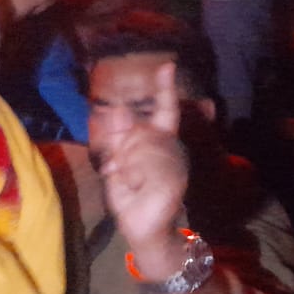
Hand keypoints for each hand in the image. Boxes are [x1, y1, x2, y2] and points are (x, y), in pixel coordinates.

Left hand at [99, 63, 190, 276]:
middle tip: (121, 171)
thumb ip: (117, 138)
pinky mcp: (172, 180)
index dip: (165, 88)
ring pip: (139, 148)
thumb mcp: (117, 164)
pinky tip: (137, 189)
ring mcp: (175, 164)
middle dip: (121, 150)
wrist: (141, 228)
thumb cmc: (130, 195)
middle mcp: (173, 148)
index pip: (166, 110)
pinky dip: (131, 179)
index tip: (167, 65)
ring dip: (125, 167)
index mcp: (161, 141)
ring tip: (132, 183)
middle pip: (139, 131)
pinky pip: (142, 167)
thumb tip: (117, 110)